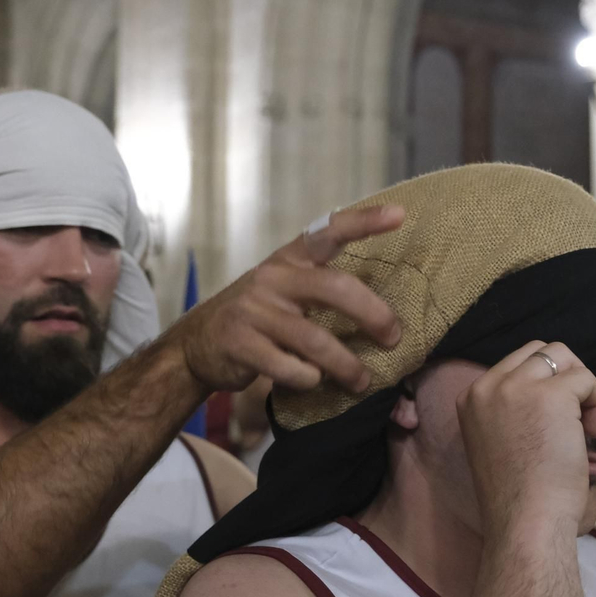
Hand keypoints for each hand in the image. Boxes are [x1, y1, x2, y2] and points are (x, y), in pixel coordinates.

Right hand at [173, 205, 403, 391]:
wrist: (196, 344)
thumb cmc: (257, 314)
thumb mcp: (284, 288)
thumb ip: (321, 286)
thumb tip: (382, 310)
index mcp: (289, 259)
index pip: (328, 231)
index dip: (363, 221)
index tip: (399, 215)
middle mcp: (273, 277)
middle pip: (335, 289)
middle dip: (373, 315)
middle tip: (394, 338)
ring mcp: (255, 311)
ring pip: (316, 340)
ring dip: (346, 365)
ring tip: (362, 380)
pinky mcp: (241, 344)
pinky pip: (291, 369)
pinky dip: (310, 380)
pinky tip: (313, 381)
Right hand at [456, 342, 595, 534]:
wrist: (525, 523)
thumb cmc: (518, 496)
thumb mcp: (498, 441)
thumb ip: (510, 410)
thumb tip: (551, 389)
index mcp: (471, 397)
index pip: (516, 362)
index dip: (545, 384)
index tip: (556, 420)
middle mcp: (488, 385)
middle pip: (539, 352)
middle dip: (565, 378)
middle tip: (577, 419)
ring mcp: (517, 387)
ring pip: (562, 357)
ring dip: (582, 386)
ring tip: (588, 426)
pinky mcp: (550, 396)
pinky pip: (585, 380)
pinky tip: (593, 434)